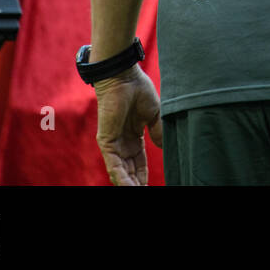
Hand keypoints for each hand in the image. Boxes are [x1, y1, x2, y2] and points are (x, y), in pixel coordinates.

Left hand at [95, 66, 162, 185]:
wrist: (124, 77)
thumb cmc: (138, 90)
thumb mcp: (154, 114)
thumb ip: (158, 130)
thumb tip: (163, 147)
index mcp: (133, 135)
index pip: (138, 161)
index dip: (144, 175)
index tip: (151, 185)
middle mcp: (122, 142)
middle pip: (130, 170)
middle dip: (137, 182)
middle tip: (145, 191)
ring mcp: (113, 143)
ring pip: (121, 171)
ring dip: (129, 183)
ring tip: (139, 192)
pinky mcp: (106, 142)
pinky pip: (113, 164)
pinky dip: (120, 177)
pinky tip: (128, 186)